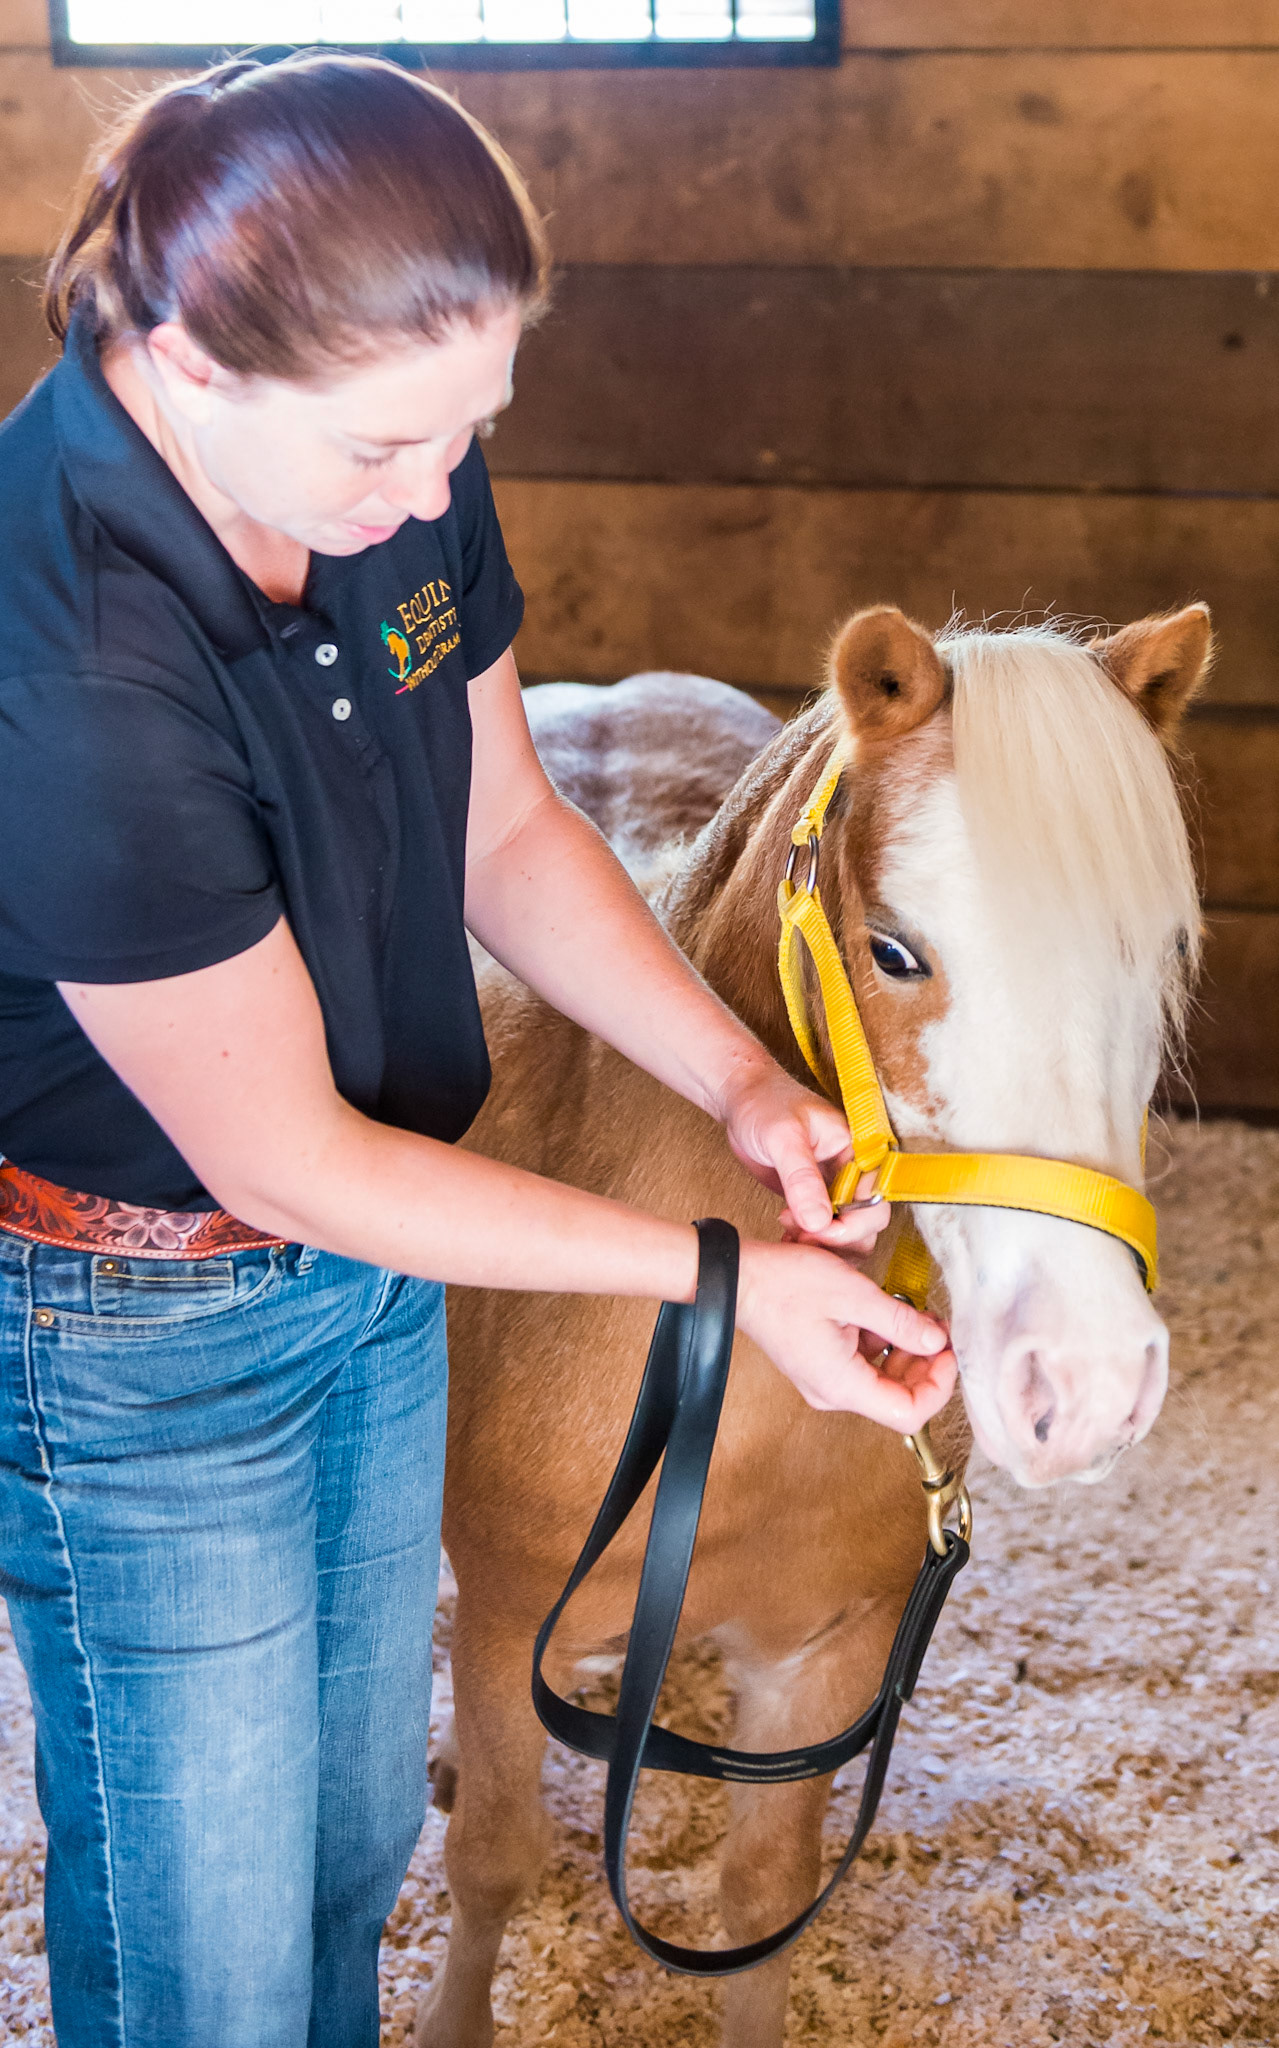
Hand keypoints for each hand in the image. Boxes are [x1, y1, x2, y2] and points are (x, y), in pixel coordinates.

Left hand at [716, 1058, 890, 1257]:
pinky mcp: (816, 1200)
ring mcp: (836, 1189)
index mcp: (859, 1151)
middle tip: (796, 1231)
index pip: (875, 1201)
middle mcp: (854, 1173)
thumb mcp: (783, 1136)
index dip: (849, 1225)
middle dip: (834, 1238)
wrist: (742, 1101)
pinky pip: (826, 1233)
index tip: (816, 1229)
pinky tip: (786, 1236)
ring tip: (789, 1232)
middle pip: (868, 1225)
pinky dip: (810, 1243)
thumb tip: (819, 1221)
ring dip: (823, 1245)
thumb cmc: (765, 1104)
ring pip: (850, 1235)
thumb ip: (801, 1177)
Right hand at [735, 1239, 957, 1428]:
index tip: (948, 1352)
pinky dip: (883, 1344)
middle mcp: (833, 1392)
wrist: (736, 1278)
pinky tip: (887, 1314)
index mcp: (842, 1385)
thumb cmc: (783, 1285)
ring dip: (906, 1352)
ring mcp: (825, 1380)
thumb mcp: (853, 1294)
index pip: (909, 1413)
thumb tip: (936, 1341)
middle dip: (926, 1365)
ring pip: (883, 1380)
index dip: (938, 1385)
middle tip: (938, 1329)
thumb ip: (900, 1321)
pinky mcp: (820, 1364)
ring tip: (917, 1317)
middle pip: (898, 1398)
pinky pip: (863, 1364)